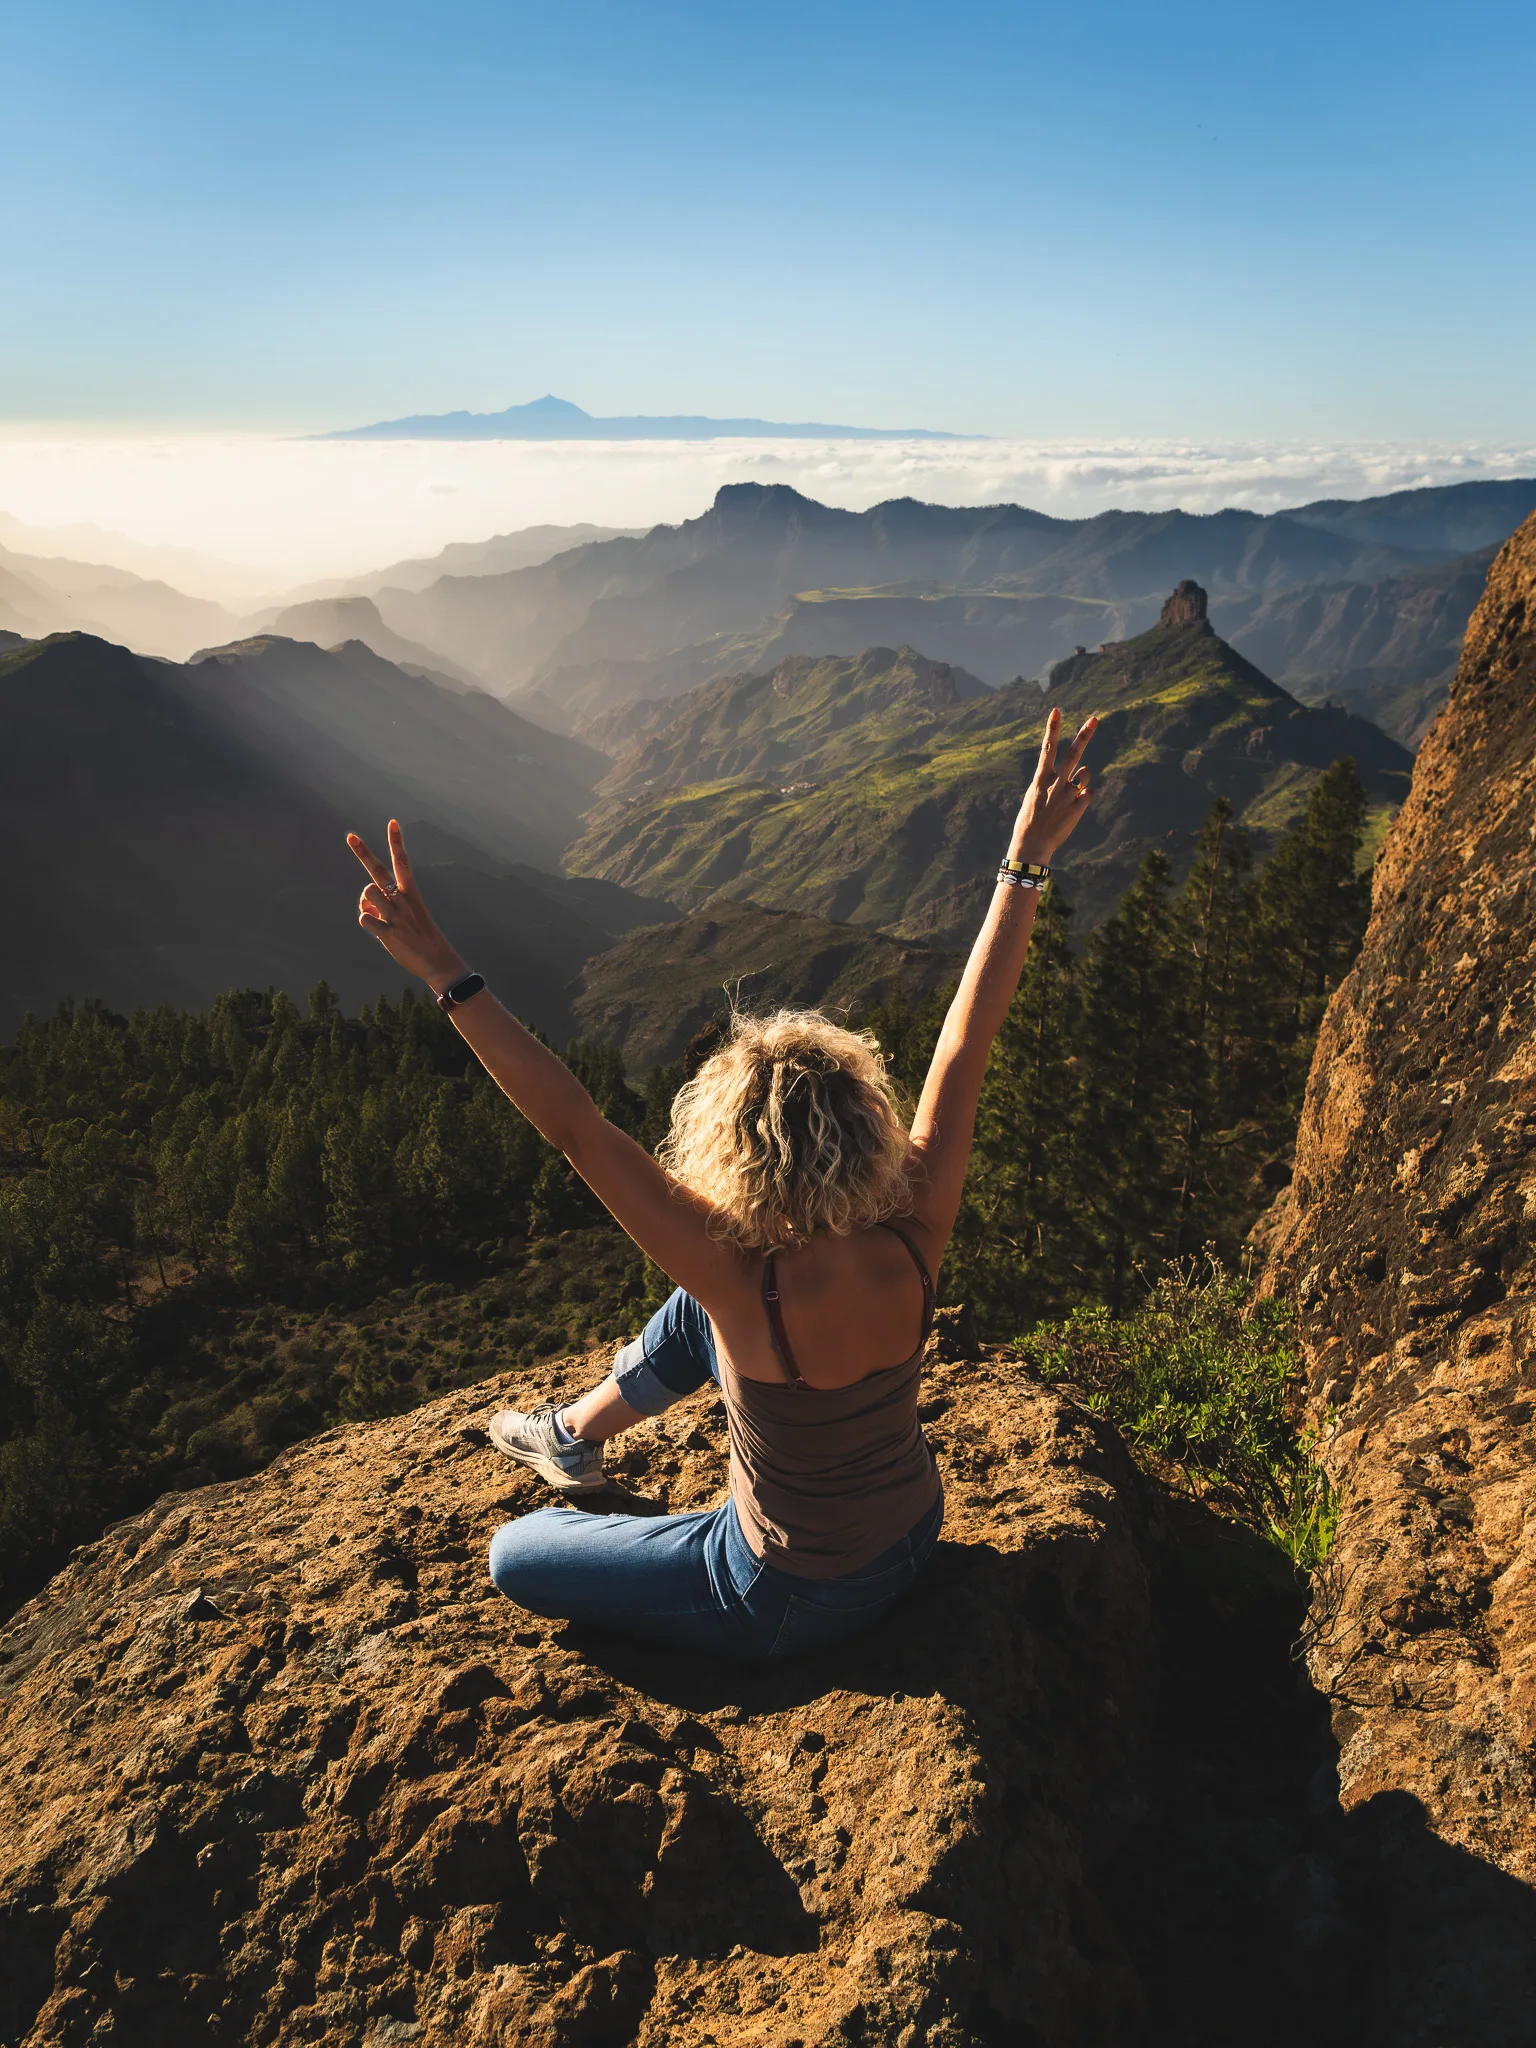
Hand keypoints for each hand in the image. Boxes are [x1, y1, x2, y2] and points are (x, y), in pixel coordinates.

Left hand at [347, 820, 465, 988]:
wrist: (438, 961)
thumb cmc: (420, 937)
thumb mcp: (407, 915)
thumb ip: (385, 904)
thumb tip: (365, 904)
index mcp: (411, 893)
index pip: (402, 861)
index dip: (396, 841)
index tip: (392, 822)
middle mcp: (403, 900)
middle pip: (378, 871)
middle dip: (363, 852)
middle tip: (349, 836)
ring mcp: (396, 915)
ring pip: (367, 893)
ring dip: (366, 902)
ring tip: (378, 915)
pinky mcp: (389, 932)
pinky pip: (364, 918)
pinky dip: (366, 921)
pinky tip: (378, 929)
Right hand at [1009, 707, 1096, 862]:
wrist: (1031, 846)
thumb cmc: (1030, 821)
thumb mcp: (1035, 797)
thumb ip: (1054, 782)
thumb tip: (1080, 774)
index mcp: (1040, 779)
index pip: (1047, 748)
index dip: (1052, 728)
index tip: (1057, 710)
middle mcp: (1055, 783)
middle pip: (1073, 754)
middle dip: (1084, 735)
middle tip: (1095, 719)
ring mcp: (1068, 795)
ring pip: (1086, 773)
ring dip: (1082, 778)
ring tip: (1069, 794)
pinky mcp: (1078, 807)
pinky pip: (1089, 793)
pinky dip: (1084, 798)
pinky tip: (1073, 809)